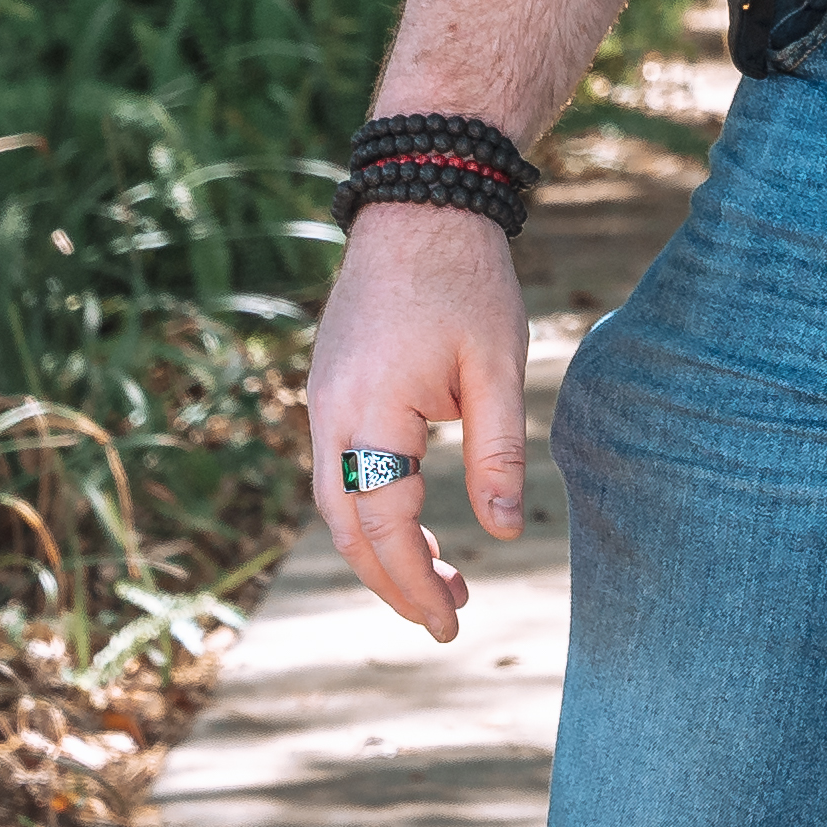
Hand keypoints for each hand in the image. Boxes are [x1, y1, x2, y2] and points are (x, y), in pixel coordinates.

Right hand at [305, 199, 529, 638]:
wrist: (419, 203)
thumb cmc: (466, 281)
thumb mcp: (497, 370)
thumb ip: (500, 456)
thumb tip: (505, 534)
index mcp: (370, 414)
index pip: (384, 528)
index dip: (416, 585)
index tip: (451, 623)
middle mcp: (330, 414)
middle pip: (346, 529)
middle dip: (392, 582)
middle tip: (446, 616)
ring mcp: (322, 399)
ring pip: (336, 501)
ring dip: (380, 547)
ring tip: (441, 577)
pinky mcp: (329, 386)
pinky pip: (338, 467)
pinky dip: (370, 506)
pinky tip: (411, 518)